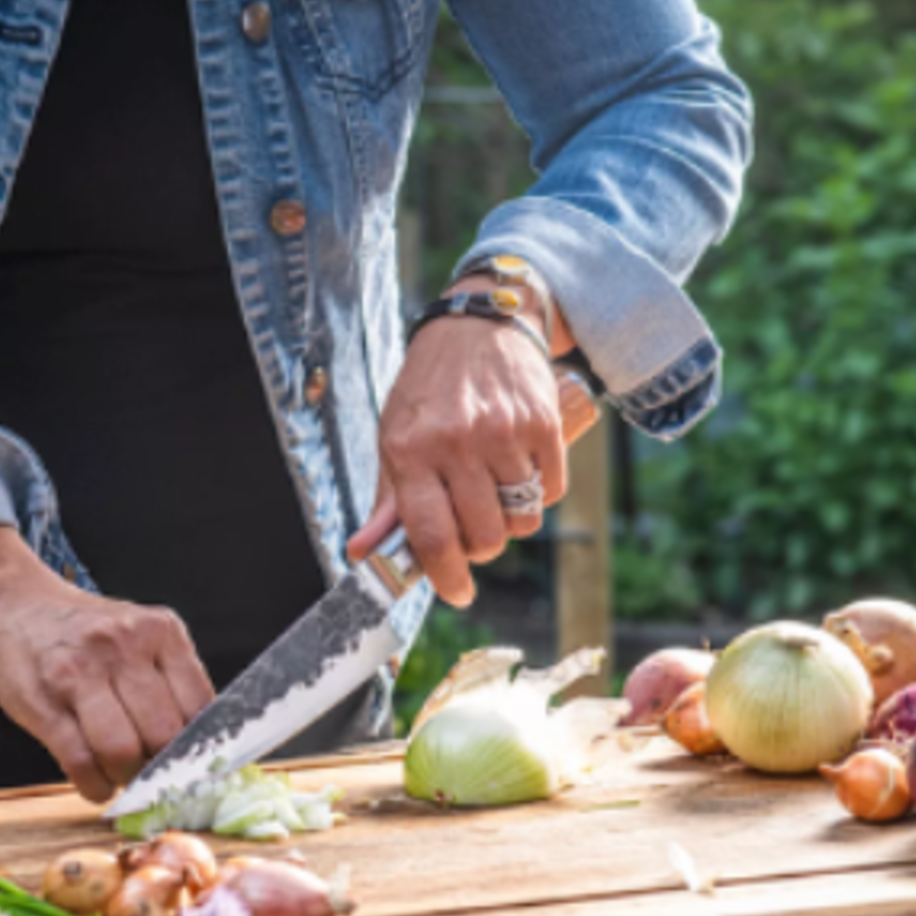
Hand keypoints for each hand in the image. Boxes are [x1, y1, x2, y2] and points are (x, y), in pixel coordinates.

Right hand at [0, 526, 215, 805]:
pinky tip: (95, 783)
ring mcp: (81, 673)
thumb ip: (170, 678)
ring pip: (123, 751)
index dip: (200, 749)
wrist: (14, 604)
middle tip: (151, 774)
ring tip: (120, 775)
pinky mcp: (45, 703)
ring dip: (125, 778)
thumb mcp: (138, 634)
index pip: (201, 707)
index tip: (193, 768)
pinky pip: (80, 761)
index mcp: (160, 630)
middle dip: (162, 769)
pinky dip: (94, 786)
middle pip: (164, 734)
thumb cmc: (83, 631)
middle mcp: (124, 646)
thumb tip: (201, 747)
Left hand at [348, 316, 569, 607]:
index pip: (431, 536)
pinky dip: (540, 493)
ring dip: (512, 519)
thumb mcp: (395, 436)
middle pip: (485, 537)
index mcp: (410, 450)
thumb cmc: (430, 388)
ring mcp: (504, 433)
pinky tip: (520, 468)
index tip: (457, 592)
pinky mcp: (544, 424)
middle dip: (481, 546)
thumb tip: (363, 555)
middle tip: (474, 525)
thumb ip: (386, 502)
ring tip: (496, 491)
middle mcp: (456, 442)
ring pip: (522, 520)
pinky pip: (552, 491)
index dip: (446, 577)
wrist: (479, 323)